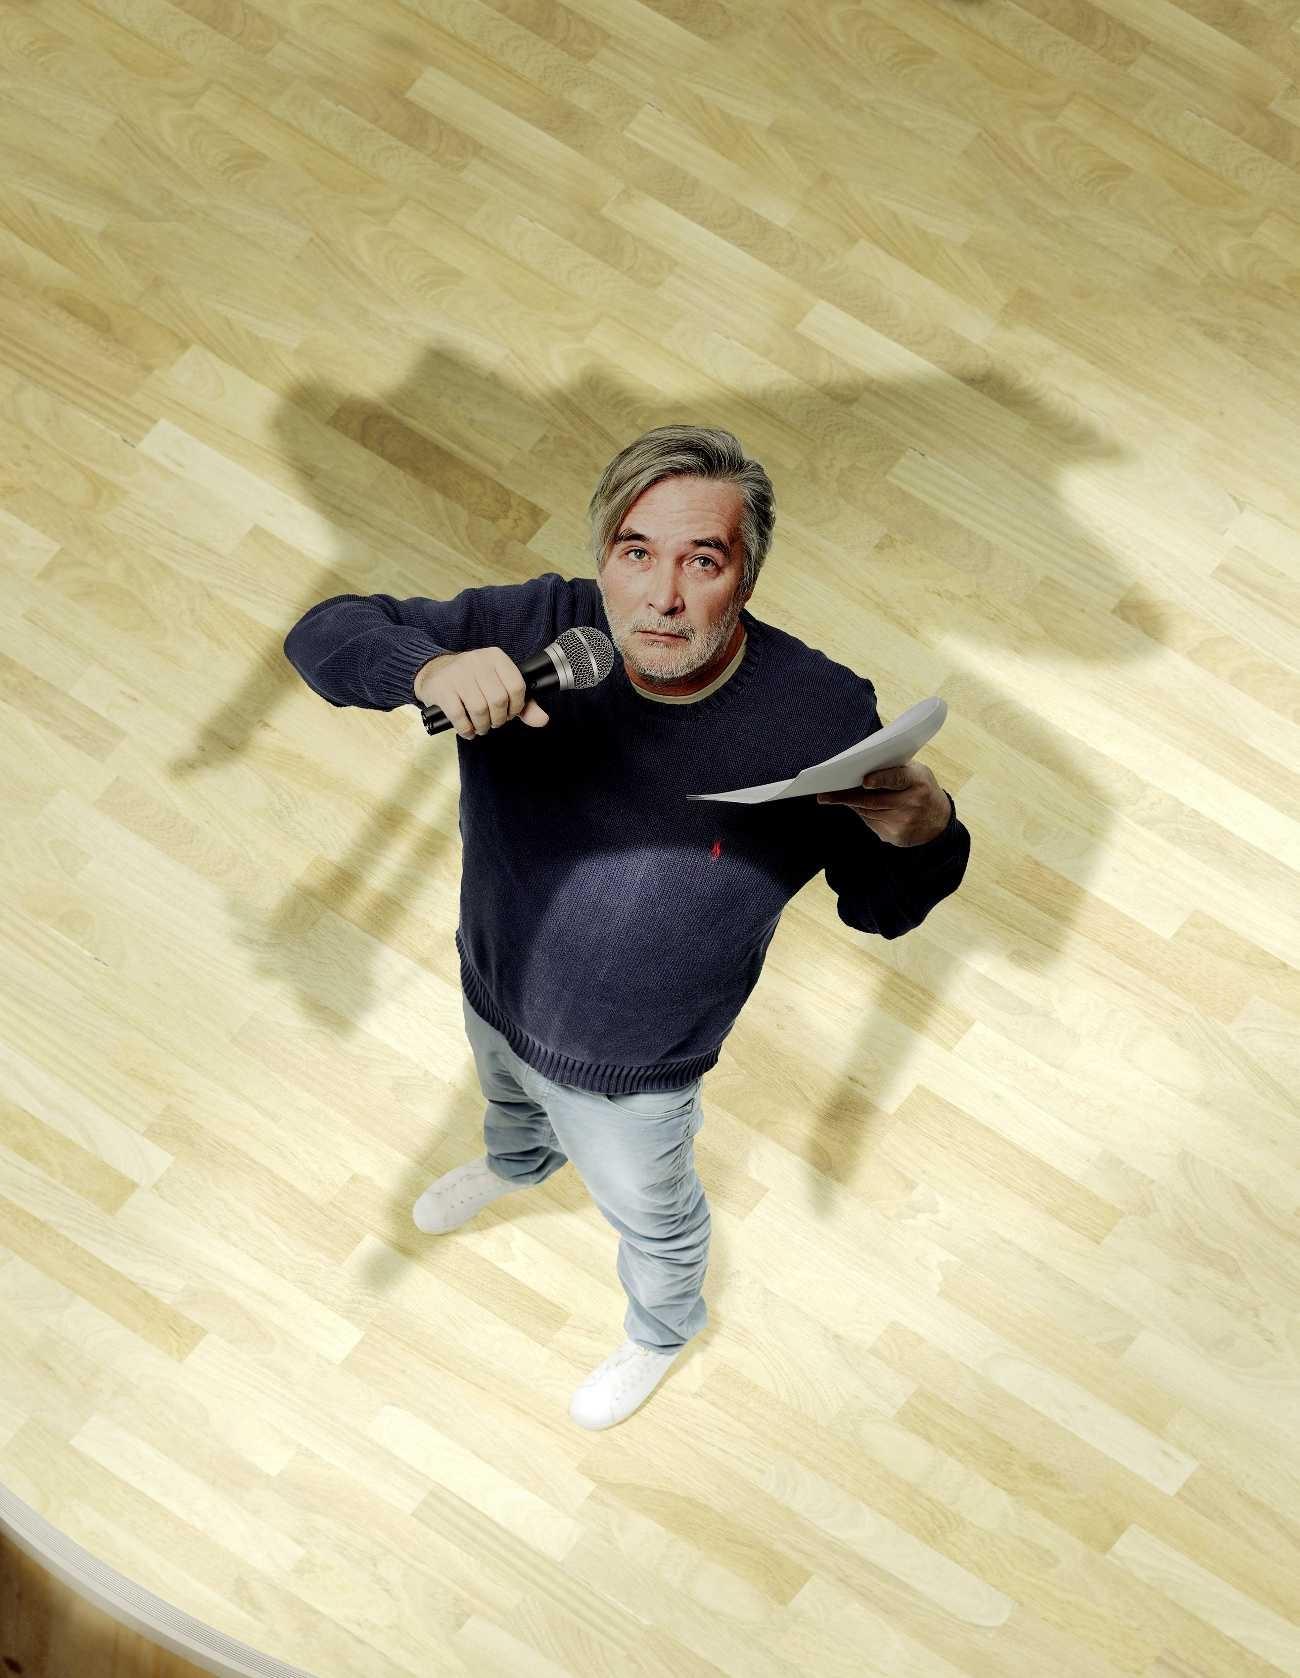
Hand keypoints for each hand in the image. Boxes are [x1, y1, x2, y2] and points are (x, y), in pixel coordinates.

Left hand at [817, 762, 950, 846]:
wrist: (939, 821)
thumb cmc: (921, 788)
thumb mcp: (915, 773)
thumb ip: (892, 769)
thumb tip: (858, 768)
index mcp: (918, 781)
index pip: (898, 778)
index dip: (882, 779)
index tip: (865, 781)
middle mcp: (913, 803)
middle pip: (874, 800)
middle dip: (848, 796)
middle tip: (825, 794)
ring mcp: (904, 822)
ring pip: (868, 812)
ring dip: (851, 803)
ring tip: (832, 796)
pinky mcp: (897, 837)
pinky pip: (871, 823)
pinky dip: (862, 813)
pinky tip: (857, 807)